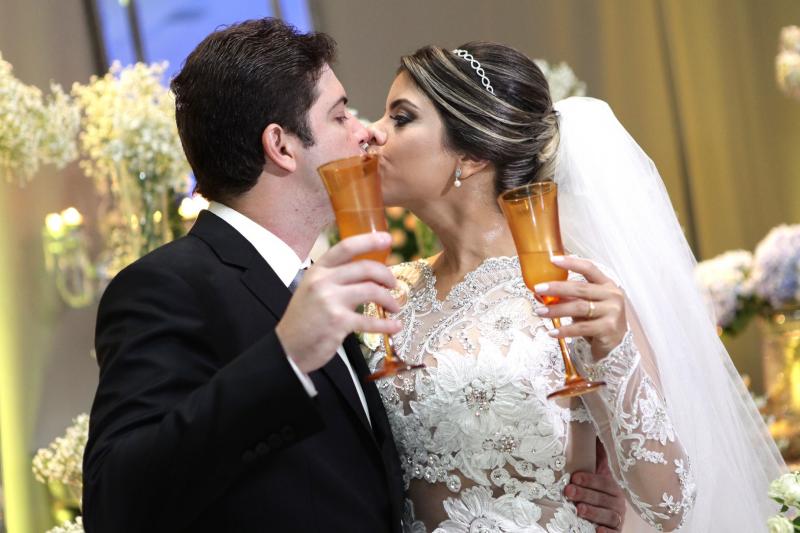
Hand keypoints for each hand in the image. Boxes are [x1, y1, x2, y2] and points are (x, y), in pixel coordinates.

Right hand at [276, 232, 401, 373]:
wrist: (288, 348)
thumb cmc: (303, 320)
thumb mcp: (312, 289)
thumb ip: (335, 279)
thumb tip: (368, 274)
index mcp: (318, 270)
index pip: (346, 247)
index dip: (369, 241)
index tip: (387, 238)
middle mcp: (323, 282)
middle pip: (364, 268)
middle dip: (386, 275)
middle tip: (393, 284)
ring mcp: (330, 301)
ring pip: (371, 291)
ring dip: (389, 299)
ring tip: (394, 306)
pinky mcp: (338, 322)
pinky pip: (370, 320)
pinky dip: (386, 325)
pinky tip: (394, 326)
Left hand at [533, 255, 626, 359]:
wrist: (616, 344)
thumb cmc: (598, 320)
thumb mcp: (585, 305)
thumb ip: (568, 297)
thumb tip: (540, 293)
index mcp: (607, 285)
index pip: (589, 268)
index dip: (572, 263)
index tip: (553, 260)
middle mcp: (612, 296)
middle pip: (581, 288)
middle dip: (557, 288)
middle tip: (538, 288)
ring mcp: (612, 312)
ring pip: (579, 307)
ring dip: (556, 310)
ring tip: (539, 311)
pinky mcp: (608, 328)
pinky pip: (581, 328)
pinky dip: (564, 330)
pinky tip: (552, 332)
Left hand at [565, 438, 625, 531]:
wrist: (606, 510)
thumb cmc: (596, 487)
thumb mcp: (596, 469)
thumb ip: (595, 452)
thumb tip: (589, 422)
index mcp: (613, 484)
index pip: (604, 480)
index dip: (590, 479)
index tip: (574, 477)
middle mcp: (618, 500)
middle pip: (604, 498)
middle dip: (586, 494)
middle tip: (569, 492)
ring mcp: (617, 517)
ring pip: (608, 515)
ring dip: (594, 512)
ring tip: (580, 509)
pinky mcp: (615, 531)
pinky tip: (598, 531)